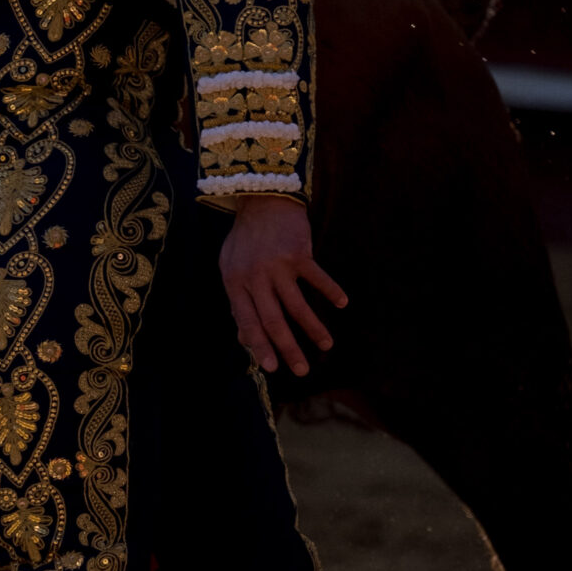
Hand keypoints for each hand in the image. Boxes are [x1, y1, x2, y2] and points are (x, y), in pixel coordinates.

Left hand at [217, 195, 345, 376]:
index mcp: (235, 283)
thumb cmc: (245, 239)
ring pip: (297, 305)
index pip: (248, 322)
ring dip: (314, 328)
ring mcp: (278, 266)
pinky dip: (331, 291)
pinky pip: (318, 278)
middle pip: (274, 320)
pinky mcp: (299, 253)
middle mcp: (255, 278)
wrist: (261, 200)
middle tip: (303, 370)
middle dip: (289, 348)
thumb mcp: (230, 269)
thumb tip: (244, 338)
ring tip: (327, 345)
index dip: (260, 346)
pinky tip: (341, 303)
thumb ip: (238, 302)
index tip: (273, 368)